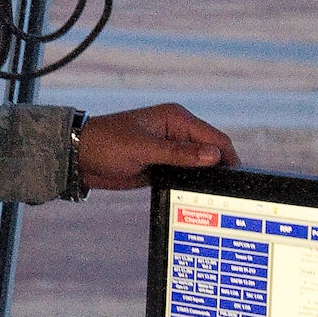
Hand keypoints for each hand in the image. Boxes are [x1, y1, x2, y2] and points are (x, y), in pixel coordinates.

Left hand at [77, 103, 237, 190]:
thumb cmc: (105, 144)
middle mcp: (176, 132)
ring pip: (198, 165)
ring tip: (215, 198)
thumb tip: (214, 155)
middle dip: (219, 169)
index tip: (239, 179)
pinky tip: (195, 197)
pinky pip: (183, 175)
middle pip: (210, 152)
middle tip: (228, 193)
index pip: (214, 137)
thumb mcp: (142, 148)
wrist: (78, 158)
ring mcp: (169, 150)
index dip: (228, 157)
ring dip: (204, 178)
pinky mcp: (160, 166)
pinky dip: (190, 183)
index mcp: (175, 118)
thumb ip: (179, 153)